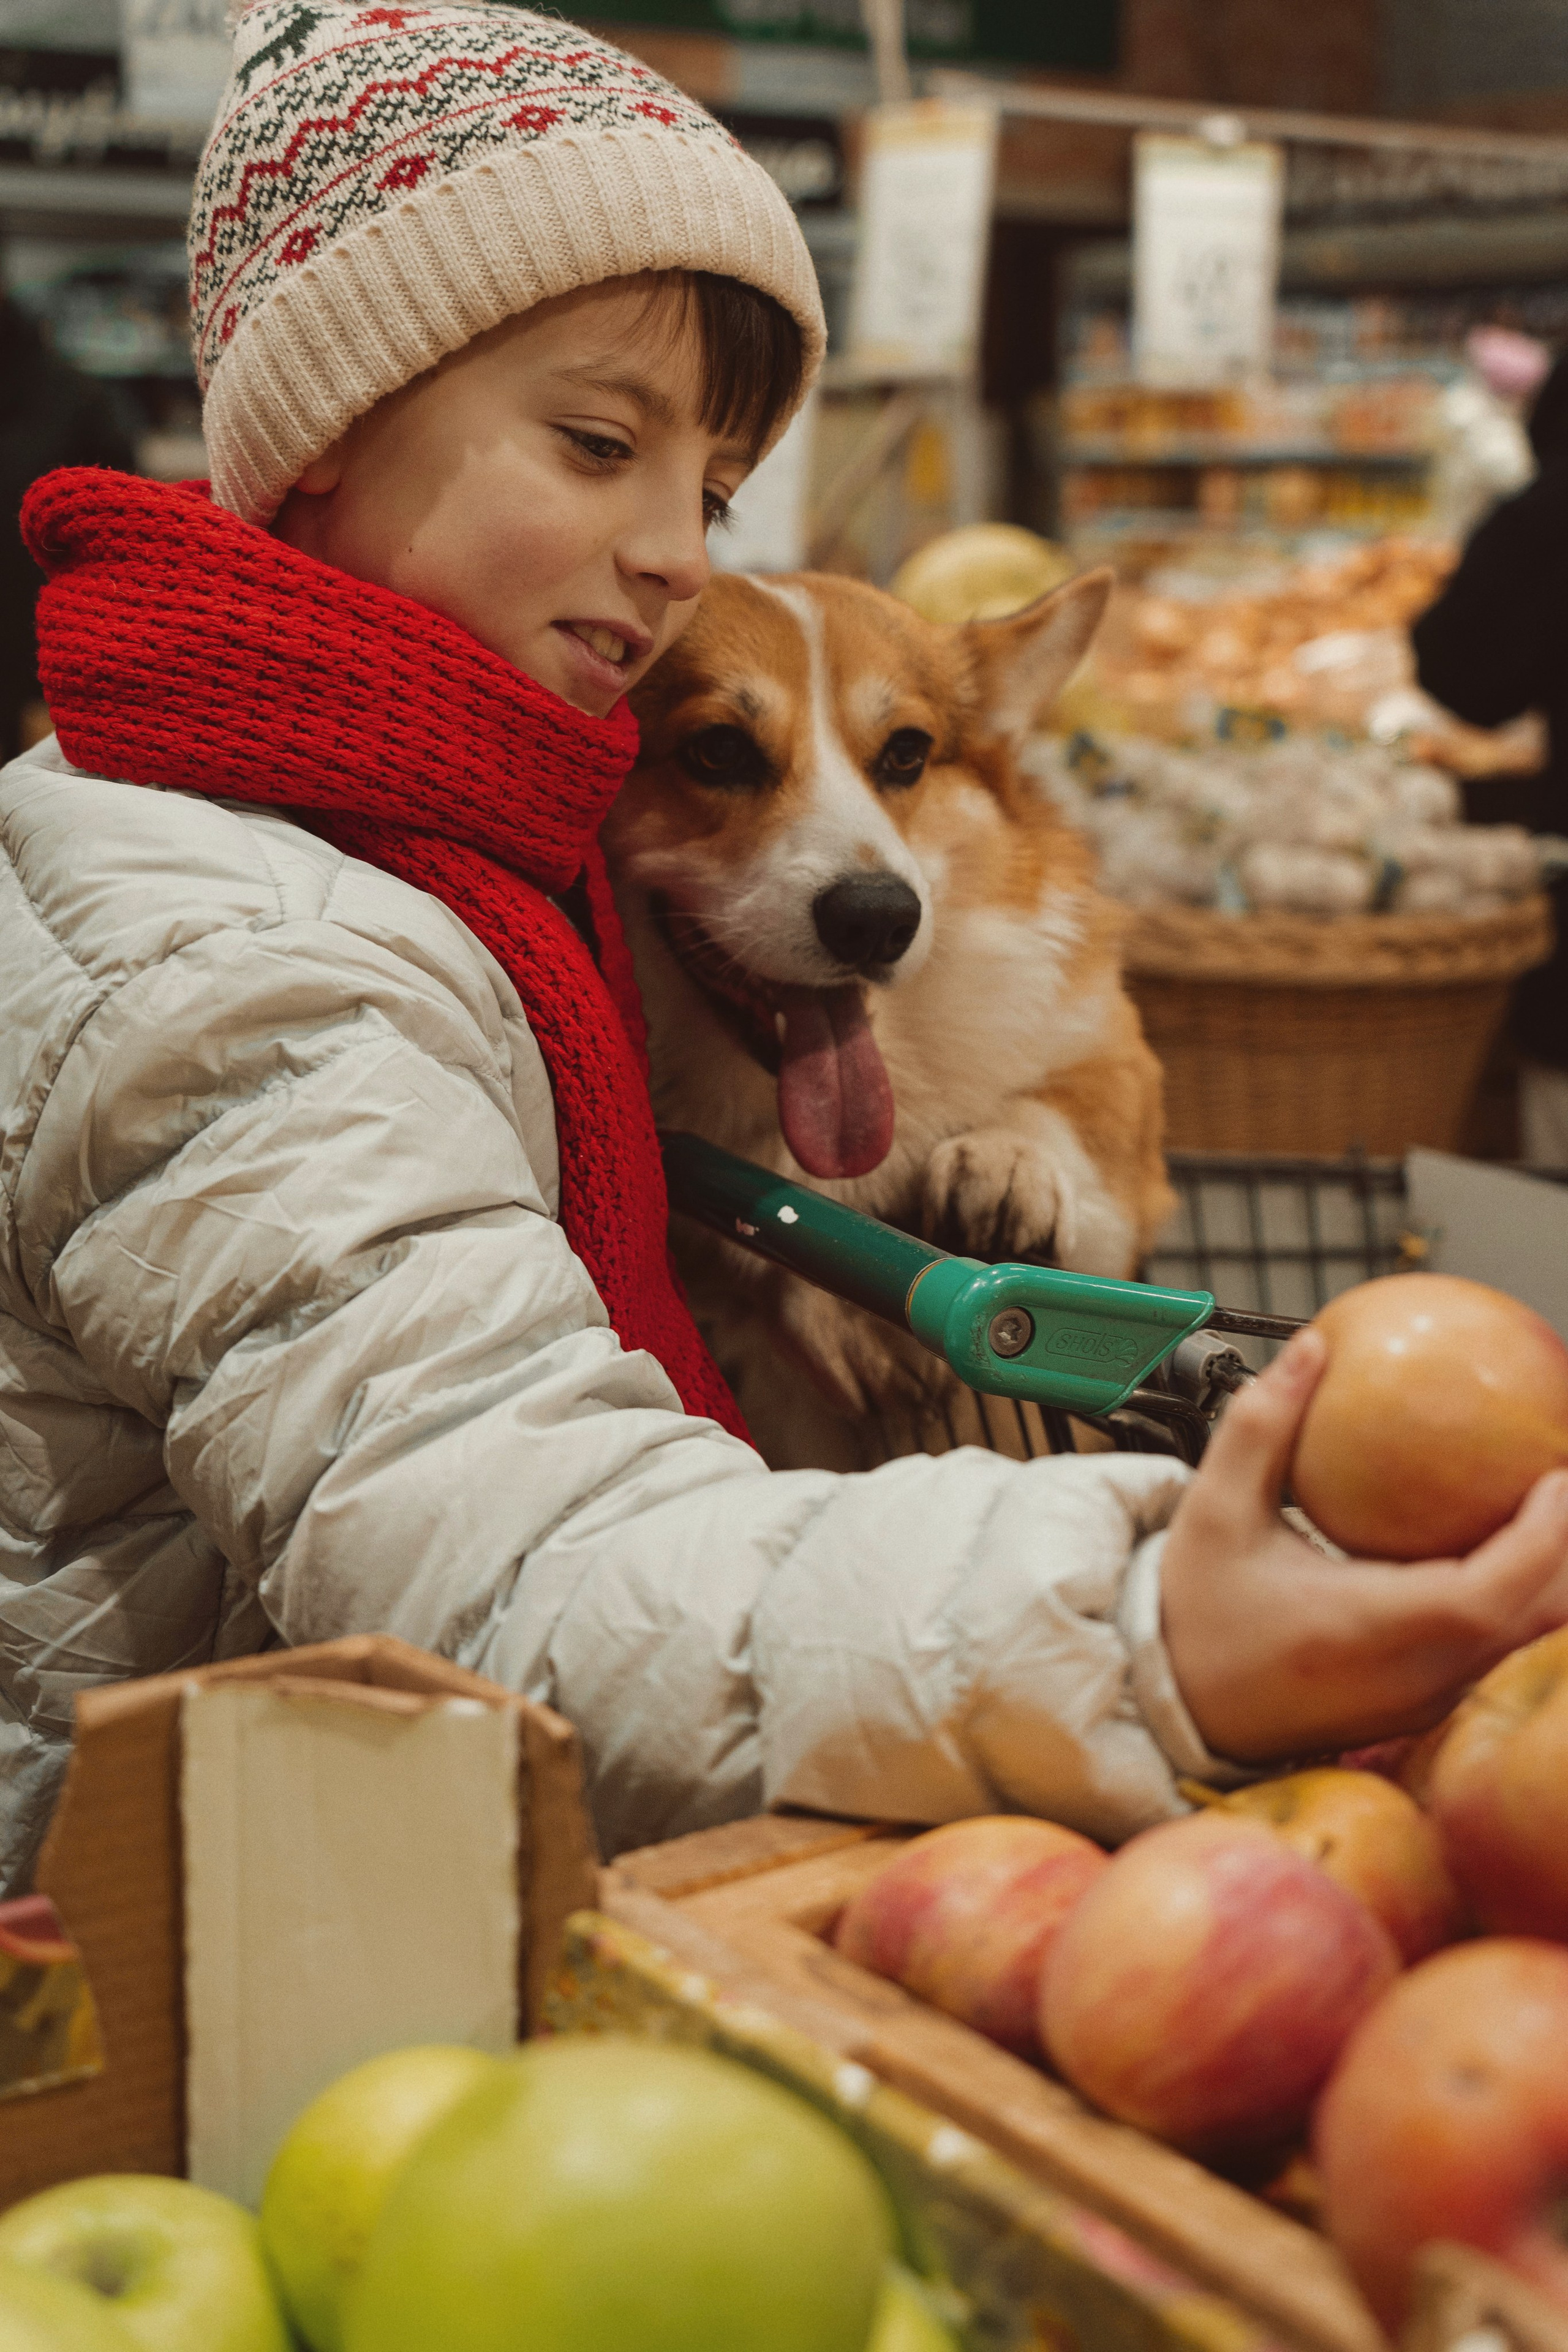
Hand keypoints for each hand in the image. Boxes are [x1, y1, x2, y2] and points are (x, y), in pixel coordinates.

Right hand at [1161, 1325, 1567, 1762]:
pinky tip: (1510, 1553)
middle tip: (1559, 1477)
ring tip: (1548, 1510)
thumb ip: (1260, 1427)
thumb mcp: (1214, 1512)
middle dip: (1566, 1553)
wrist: (1173, 1707)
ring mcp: (1422, 1704)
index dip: (1542, 1539)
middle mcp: (1409, 1679)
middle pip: (1534, 1624)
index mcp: (1366, 1630)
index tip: (1556, 1476)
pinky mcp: (1421, 1711)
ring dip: (1549, 1581)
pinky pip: (1495, 1657)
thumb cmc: (1193, 1615)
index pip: (1487, 1593)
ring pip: (1525, 1648)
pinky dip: (1521, 1606)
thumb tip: (1310, 1349)